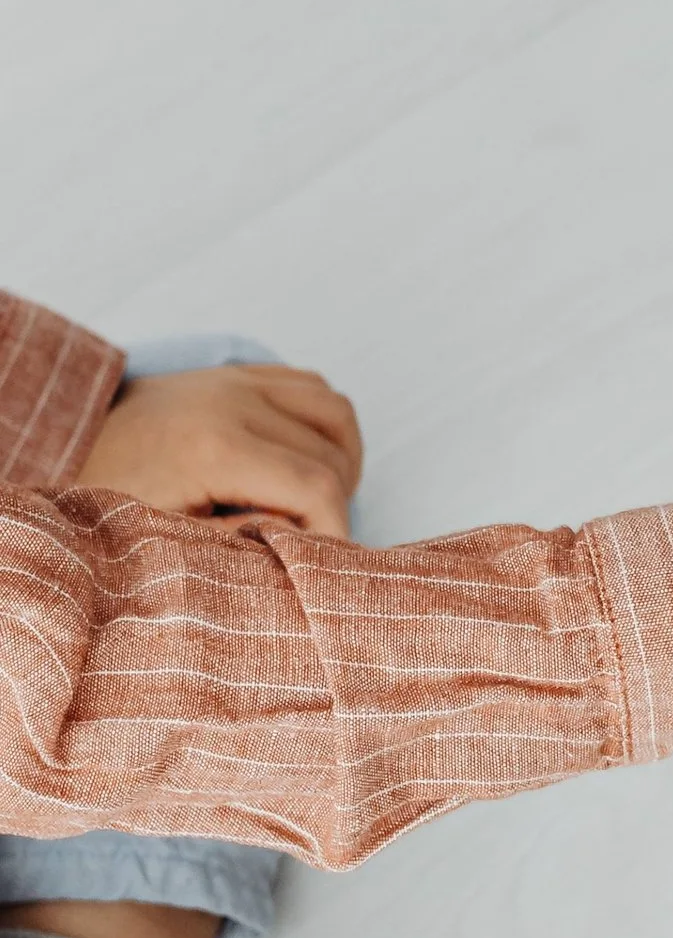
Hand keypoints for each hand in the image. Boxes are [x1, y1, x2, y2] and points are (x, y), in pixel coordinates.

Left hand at [74, 365, 362, 536]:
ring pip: (336, 414)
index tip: (324, 564)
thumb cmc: (109, 497)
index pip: (317, 488)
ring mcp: (238, 381)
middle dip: (336, 506)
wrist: (64, 440)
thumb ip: (239, 543)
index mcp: (215, 448)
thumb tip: (302, 542)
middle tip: (312, 540)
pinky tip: (307, 458)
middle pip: (332, 456)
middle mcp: (235, 403)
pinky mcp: (237, 373)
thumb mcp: (165, 536)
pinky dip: (325, 424)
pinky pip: (313, 387)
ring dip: (343, 460)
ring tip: (319, 499)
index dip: (336, 532)